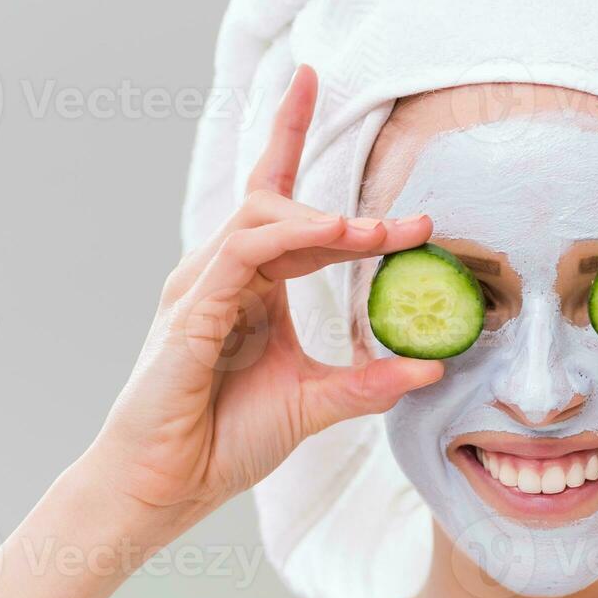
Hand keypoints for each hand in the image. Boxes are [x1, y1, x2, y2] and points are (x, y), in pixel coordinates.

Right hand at [84, 66, 441, 531]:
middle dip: (346, 206)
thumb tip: (431, 364)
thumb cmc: (224, 438)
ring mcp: (199, 288)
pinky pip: (241, 255)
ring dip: (324, 220)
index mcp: (249, 286)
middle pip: (277, 203)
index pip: (280, 204)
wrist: (166, 486)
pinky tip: (335, 237)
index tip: (340, 112)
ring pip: (261, 220)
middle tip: (414, 221)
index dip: (303, 149)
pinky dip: (288, 239)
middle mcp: (221, 275)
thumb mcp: (316, 403)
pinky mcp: (188, 312)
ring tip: (380, 232)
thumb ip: (370, 381)